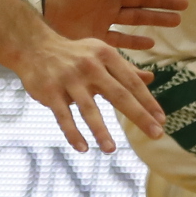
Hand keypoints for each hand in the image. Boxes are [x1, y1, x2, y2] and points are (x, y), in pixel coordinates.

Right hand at [9, 29, 164, 153]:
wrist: (34, 46)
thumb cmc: (74, 54)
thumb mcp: (100, 55)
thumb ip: (124, 69)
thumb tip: (152, 78)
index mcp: (105, 55)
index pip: (131, 82)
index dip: (148, 101)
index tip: (161, 120)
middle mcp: (89, 66)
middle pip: (118, 95)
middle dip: (139, 116)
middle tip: (156, 135)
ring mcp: (69, 79)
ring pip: (88, 108)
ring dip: (101, 131)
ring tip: (111, 150)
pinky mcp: (50, 91)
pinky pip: (63, 116)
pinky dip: (72, 133)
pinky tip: (83, 148)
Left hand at [42, 0, 186, 47]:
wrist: (48, 15)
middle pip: (141, 0)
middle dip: (163, 2)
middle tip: (184, 5)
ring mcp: (104, 18)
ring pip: (136, 18)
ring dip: (156, 19)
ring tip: (175, 21)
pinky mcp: (98, 37)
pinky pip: (121, 39)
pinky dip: (136, 41)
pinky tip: (152, 42)